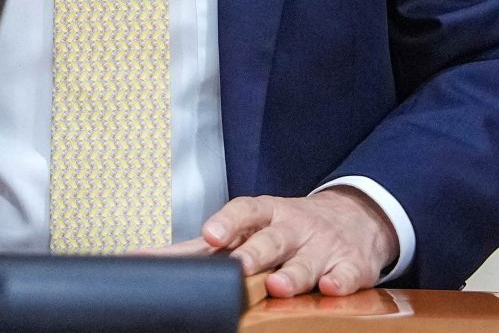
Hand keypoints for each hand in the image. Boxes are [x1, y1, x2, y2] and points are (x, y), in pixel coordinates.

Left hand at [184, 189, 396, 297]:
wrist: (354, 218)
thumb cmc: (285, 228)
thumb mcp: (247, 229)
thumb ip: (198, 249)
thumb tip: (144, 261)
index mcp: (264, 215)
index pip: (243, 211)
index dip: (227, 222)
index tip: (209, 236)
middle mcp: (293, 227)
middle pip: (272, 239)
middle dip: (255, 252)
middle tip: (239, 266)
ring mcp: (323, 246)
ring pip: (307, 260)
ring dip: (293, 273)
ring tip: (279, 285)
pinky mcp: (351, 264)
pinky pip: (347, 273)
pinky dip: (340, 281)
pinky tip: (331, 287)